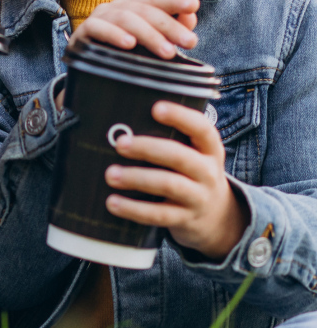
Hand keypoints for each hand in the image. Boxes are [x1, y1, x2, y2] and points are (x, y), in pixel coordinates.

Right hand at [71, 0, 199, 58]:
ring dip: (148, 34)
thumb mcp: (150, 42)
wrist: (89, 68)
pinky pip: (98, 28)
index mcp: (133, 6)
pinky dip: (114, 35)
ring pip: (125, 19)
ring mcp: (99, 17)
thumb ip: (171, 29)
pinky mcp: (83, 31)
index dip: (174, 0)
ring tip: (167, 51)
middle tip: (189, 42)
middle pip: (145, 11)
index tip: (192, 5)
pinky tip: (129, 44)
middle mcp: (116, 7)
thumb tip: (190, 18)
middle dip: (169, 26)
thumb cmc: (123, 53)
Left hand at [104, 100, 247, 257]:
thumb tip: (118, 125)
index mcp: (209, 149)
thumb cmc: (190, 175)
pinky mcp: (185, 219)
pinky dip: (134, 209)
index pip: (202, 128)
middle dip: (148, 148)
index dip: (181, 117)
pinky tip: (112, 202)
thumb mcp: (192, 156)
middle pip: (180, 157)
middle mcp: (208, 172)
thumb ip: (168, 141)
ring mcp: (199, 197)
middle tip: (120, 143)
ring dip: (137, 178)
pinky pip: (159, 214)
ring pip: (169, 185)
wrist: (216, 217)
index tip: (156, 107)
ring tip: (110, 174)